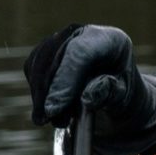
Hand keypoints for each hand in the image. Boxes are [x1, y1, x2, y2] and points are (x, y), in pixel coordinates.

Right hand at [23, 23, 155, 154]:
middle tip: (48, 120)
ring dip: (41, 96)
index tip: (54, 108)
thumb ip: (108, 93)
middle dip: (49, 92)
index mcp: (110, 39)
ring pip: (39, 65)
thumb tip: (87, 98)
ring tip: (56, 121)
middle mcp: (81, 33)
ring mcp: (59, 39)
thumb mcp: (123, 96)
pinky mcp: (43, 52)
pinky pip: (32, 71)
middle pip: (55, 57)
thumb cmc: (120, 91)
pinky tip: (50, 110)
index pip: (81, 52)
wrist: (112, 89)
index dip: (65, 79)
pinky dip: (37, 94)